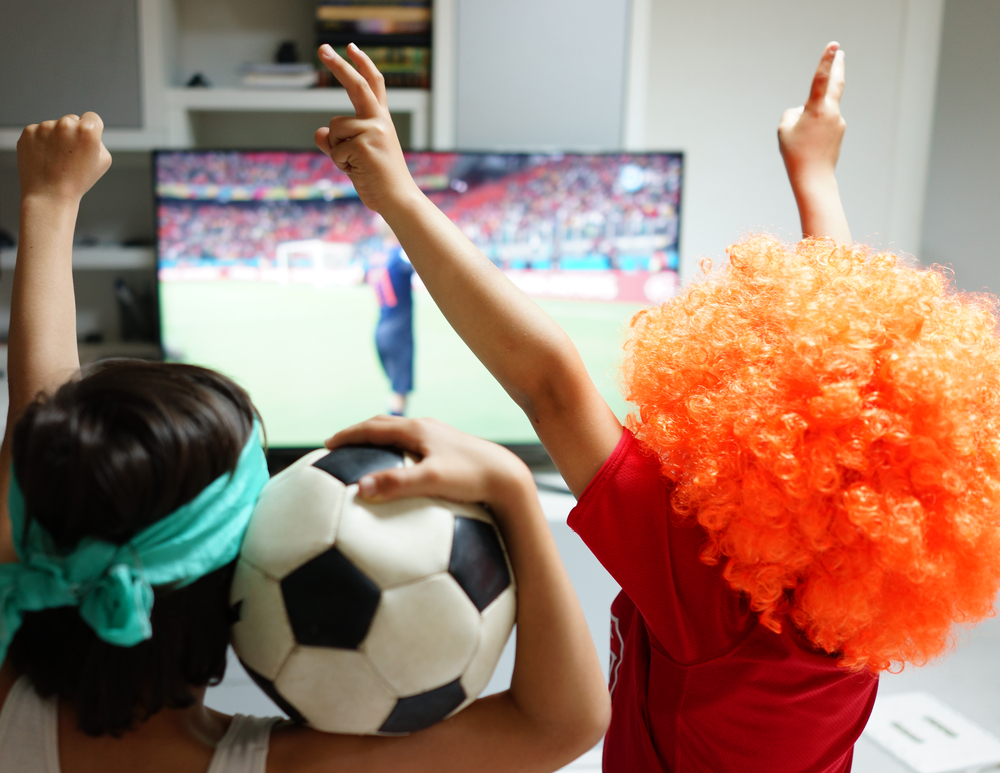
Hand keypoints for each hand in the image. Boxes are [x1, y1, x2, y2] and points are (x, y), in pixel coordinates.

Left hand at [17, 113, 111, 202]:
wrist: (50, 194)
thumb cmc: (78, 181)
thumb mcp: (103, 161)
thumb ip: (98, 141)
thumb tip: (88, 131)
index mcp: (87, 130)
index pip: (92, 117)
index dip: (92, 130)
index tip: (86, 141)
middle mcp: (66, 124)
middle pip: (72, 119)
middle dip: (72, 133)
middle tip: (70, 155)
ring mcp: (45, 127)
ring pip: (54, 126)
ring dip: (55, 138)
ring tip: (56, 159)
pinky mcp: (28, 132)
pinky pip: (38, 132)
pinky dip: (41, 142)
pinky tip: (44, 158)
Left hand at [314, 44, 420, 214]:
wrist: (397, 200)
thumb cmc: (378, 180)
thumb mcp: (354, 158)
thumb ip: (336, 143)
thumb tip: (319, 132)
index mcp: (380, 121)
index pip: (373, 84)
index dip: (362, 64)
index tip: (350, 47)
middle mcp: (379, 121)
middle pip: (357, 85)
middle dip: (338, 65)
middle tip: (322, 47)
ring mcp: (373, 131)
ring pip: (335, 129)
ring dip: (337, 150)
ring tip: (356, 166)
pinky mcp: (364, 145)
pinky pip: (335, 150)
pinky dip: (340, 165)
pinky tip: (358, 173)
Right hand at [325, 415, 533, 508]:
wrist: (509, 478)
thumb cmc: (472, 478)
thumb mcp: (431, 481)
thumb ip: (396, 484)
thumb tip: (360, 490)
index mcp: (417, 430)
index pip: (373, 427)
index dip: (348, 435)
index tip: (326, 445)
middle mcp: (427, 429)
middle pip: (385, 426)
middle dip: (359, 433)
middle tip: (339, 446)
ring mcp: (440, 438)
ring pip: (401, 435)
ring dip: (379, 441)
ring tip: (365, 456)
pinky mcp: (451, 451)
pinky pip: (415, 447)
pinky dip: (397, 453)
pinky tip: (401, 472)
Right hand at [778, 42, 845, 183]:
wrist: (814, 178)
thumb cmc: (796, 154)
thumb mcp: (784, 129)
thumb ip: (792, 112)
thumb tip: (803, 109)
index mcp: (817, 109)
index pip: (822, 79)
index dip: (826, 60)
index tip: (834, 45)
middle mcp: (832, 112)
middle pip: (836, 84)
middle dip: (837, 67)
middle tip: (840, 53)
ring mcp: (838, 122)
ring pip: (820, 111)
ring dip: (811, 118)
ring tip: (802, 140)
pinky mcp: (839, 132)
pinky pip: (823, 123)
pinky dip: (814, 130)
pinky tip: (810, 145)